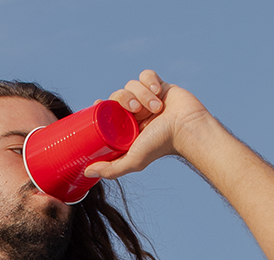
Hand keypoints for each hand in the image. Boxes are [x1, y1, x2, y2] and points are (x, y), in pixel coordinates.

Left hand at [85, 70, 211, 180]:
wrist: (186, 128)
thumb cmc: (161, 145)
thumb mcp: (133, 160)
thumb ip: (111, 169)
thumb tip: (87, 172)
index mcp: (126, 126)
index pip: (107, 110)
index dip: (101, 106)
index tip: (97, 105)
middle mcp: (135, 111)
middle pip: (118, 94)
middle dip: (125, 99)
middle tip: (137, 111)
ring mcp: (146, 97)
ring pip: (133, 84)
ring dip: (143, 94)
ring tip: (156, 107)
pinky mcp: (158, 85)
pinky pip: (146, 74)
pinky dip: (150, 81)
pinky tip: (158, 92)